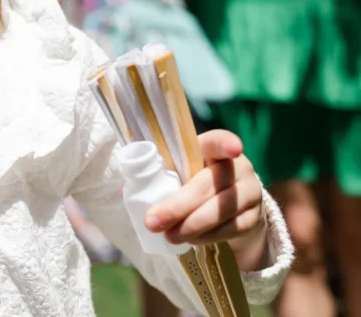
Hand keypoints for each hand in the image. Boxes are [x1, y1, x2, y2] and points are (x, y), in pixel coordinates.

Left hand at [145, 130, 267, 270]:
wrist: (229, 208)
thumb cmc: (193, 183)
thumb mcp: (178, 173)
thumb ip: (157, 175)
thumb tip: (128, 190)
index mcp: (213, 149)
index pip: (219, 141)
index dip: (225, 143)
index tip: (233, 148)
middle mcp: (238, 167)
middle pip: (209, 184)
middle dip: (178, 206)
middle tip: (152, 222)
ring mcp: (250, 192)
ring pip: (222, 209)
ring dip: (192, 225)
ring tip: (169, 236)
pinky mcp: (254, 217)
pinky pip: (231, 228)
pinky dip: (208, 236)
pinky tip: (190, 240)